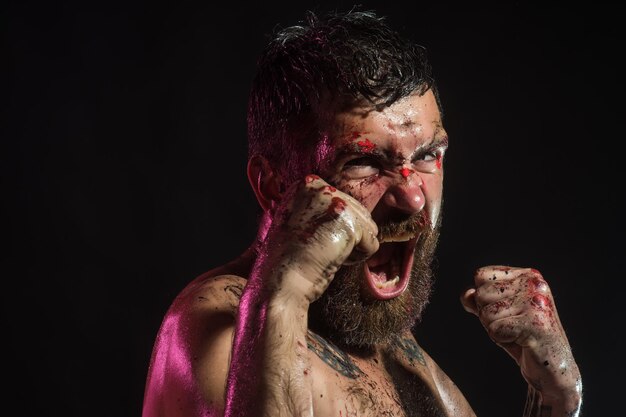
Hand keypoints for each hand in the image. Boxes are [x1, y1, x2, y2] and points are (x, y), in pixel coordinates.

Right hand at [256, 174, 378, 302]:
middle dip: (346, 237)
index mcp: (307, 184)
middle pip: (359, 213)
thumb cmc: (288, 259)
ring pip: (368, 227)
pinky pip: (372, 243)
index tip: (312, 238)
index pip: (344, 202)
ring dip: (352, 247)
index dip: (333, 227)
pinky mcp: (350, 224)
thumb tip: (346, 212)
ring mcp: (337, 203)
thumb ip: (320, 208)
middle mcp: (322, 188)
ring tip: (325, 252)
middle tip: (319, 248)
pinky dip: (358, 258)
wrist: (282, 280)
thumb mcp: (298, 219)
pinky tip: (334, 259)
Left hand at [460, 266, 581, 405]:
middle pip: (481, 294)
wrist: (552, 368)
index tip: (505, 311)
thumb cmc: (523, 338)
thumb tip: (467, 293)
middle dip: (488, 316)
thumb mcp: (497, 314)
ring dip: (495, 329)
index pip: (481, 275)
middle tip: (512, 327)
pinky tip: (522, 342)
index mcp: (527, 275)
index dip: (483, 298)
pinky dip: (502, 340)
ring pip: (486, 313)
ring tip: (517, 334)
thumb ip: (479, 300)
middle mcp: (534, 284)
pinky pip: (494, 330)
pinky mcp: (536, 324)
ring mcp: (536, 303)